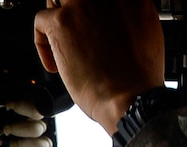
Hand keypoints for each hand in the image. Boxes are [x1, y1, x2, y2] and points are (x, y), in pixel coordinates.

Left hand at [34, 0, 166, 134]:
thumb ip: (128, 17)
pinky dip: (42, 43)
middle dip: (74, 13)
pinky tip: (55, 62)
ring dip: (58, 22)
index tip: (92, 25)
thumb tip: (115, 19)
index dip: (93, 12)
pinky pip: (40, 20)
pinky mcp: (61, 22)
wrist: (131, 98)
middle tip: (77, 34)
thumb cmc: (139, 77)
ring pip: (57, 2)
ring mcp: (82, 5)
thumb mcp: (147, 31)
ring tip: (65, 46)